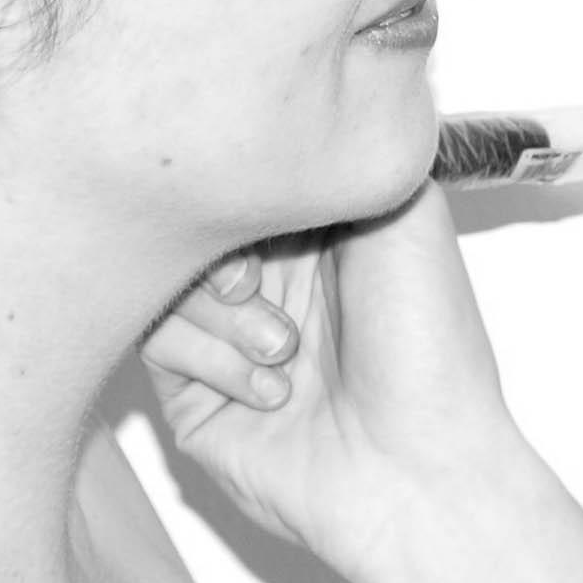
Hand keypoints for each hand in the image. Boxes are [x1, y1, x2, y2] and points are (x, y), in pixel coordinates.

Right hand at [141, 182, 520, 582]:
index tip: (257, 204)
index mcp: (311, 234)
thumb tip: (293, 109)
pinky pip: (153, 343)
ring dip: (222, 316)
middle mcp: (263, 280)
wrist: (419, 473)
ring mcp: (222, 336)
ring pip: (161, 280)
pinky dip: (211, 360)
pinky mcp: (190, 394)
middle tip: (255, 284)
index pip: (237, 178)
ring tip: (284, 354)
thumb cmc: (429, 350)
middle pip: (188, 225)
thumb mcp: (410, 213)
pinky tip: (272, 391)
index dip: (235, 184)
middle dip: (219, 251)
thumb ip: (346, 145)